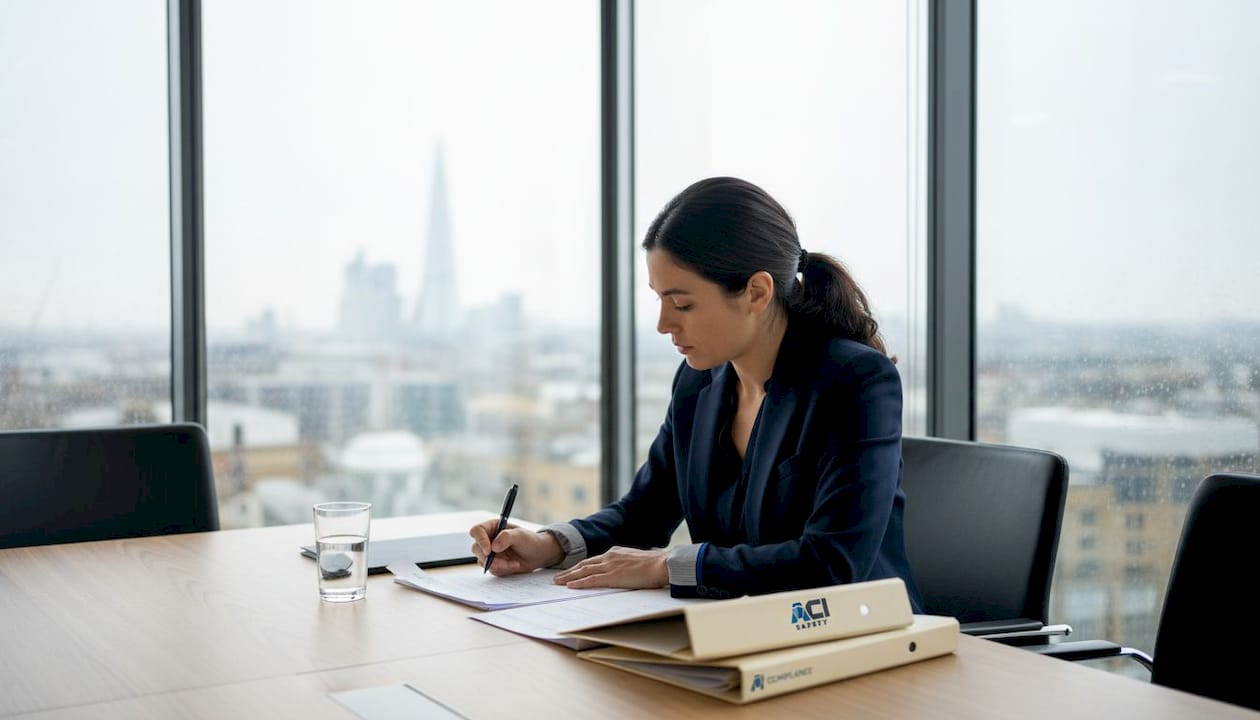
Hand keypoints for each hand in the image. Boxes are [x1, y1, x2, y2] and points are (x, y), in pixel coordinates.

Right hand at [469, 520, 563, 575]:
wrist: (537, 555)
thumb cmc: (530, 541)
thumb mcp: (521, 536)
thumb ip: (506, 537)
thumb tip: (493, 547)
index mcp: (492, 527)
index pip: (477, 531)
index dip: (480, 540)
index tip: (489, 550)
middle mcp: (488, 539)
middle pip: (476, 548)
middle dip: (489, 558)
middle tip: (505, 562)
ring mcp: (489, 552)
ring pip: (483, 561)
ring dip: (499, 565)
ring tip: (514, 563)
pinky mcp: (493, 563)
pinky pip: (491, 569)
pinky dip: (502, 569)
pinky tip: (514, 565)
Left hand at [553, 546, 668, 589]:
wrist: (662, 564)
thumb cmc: (655, 564)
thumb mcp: (636, 561)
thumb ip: (626, 565)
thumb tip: (624, 572)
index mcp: (616, 553)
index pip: (593, 561)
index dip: (580, 567)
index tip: (571, 571)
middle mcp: (610, 557)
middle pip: (584, 564)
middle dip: (569, 572)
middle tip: (557, 578)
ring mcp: (610, 566)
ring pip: (583, 571)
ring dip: (569, 577)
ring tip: (557, 582)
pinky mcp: (612, 576)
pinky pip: (591, 580)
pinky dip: (579, 583)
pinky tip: (569, 586)